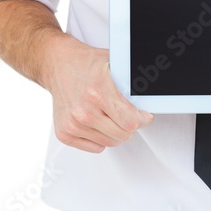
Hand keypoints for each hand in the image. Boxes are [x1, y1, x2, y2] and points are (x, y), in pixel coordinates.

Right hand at [45, 36, 152, 152]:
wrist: (58, 64)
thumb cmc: (86, 63)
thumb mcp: (114, 63)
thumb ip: (133, 81)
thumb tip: (151, 95)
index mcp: (98, 92)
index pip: (131, 122)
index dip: (142, 119)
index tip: (142, 115)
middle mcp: (84, 110)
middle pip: (123, 135)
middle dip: (130, 125)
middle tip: (127, 113)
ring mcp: (73, 123)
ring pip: (110, 142)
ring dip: (115, 131)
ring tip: (109, 114)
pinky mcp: (64, 133)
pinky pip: (96, 147)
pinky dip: (100, 137)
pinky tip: (97, 121)